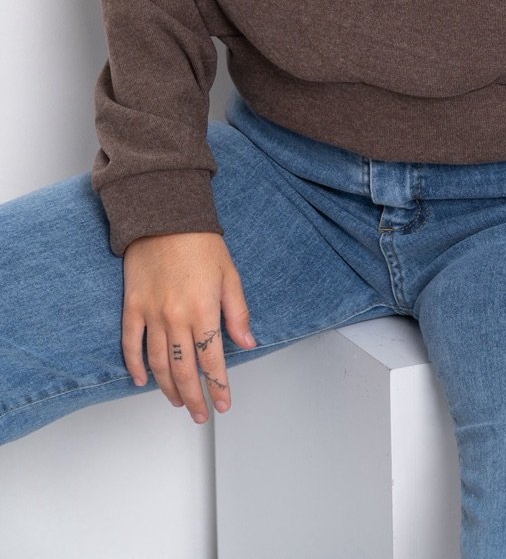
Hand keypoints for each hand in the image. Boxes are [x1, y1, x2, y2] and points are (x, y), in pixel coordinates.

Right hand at [122, 231, 256, 424]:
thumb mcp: (229, 275)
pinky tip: (143, 381)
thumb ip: (237, 313)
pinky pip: (131, 345)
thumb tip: (247, 343)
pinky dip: (136, 366)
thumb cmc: (200, 242)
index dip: (218, 386)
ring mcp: (152, 315)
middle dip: (195, 397)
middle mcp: (176, 318)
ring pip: (159, 364)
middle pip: (185, 370)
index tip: (223, 404)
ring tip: (178, 401)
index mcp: (204, 310)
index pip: (212, 360)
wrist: (164, 216)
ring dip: (169, 388)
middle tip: (201, 414)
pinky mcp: (133, 308)